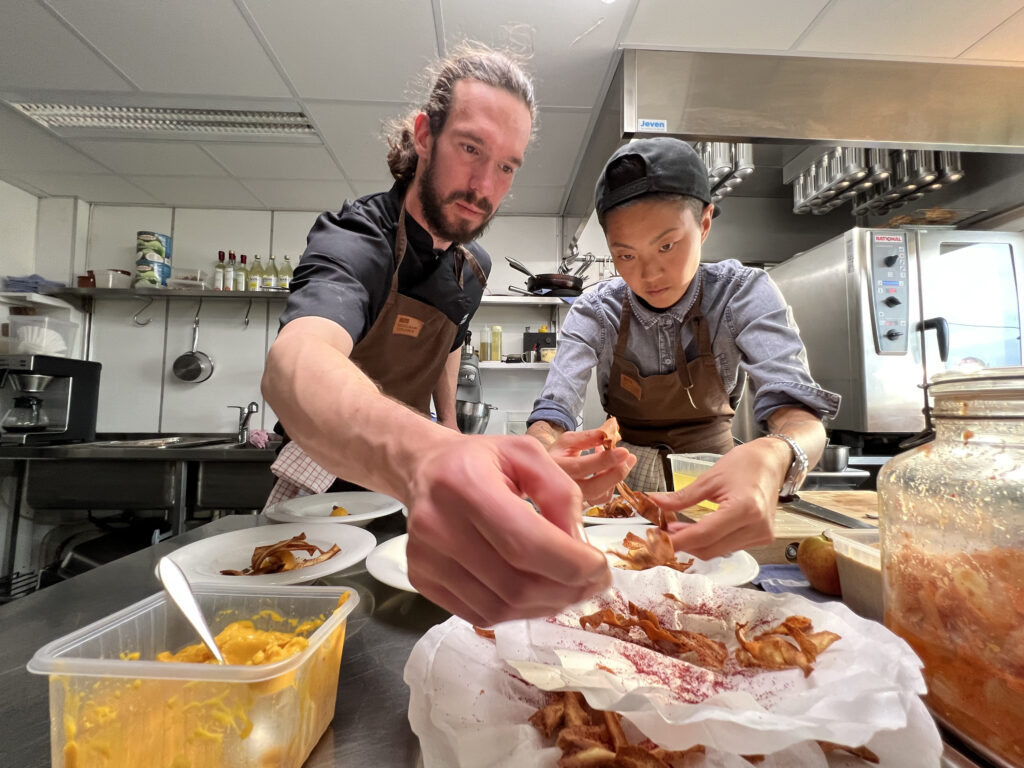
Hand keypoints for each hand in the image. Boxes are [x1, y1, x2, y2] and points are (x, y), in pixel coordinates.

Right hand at [404, 434, 611, 625]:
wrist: (427, 469)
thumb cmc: (482, 460)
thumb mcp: (528, 455)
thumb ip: (561, 493)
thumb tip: (580, 547)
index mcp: (466, 483)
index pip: (525, 543)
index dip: (572, 564)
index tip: (601, 567)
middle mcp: (437, 525)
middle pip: (515, 584)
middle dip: (567, 590)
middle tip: (593, 581)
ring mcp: (425, 558)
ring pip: (501, 607)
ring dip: (546, 605)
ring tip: (568, 587)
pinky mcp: (422, 580)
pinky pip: (482, 614)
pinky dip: (519, 611)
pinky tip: (535, 592)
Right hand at [546, 428, 635, 504]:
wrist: (546, 475)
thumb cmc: (557, 456)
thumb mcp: (567, 441)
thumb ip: (587, 437)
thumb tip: (607, 433)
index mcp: (557, 467)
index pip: (583, 466)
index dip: (605, 460)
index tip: (623, 451)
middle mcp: (564, 487)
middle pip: (595, 486)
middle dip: (616, 472)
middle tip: (629, 458)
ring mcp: (574, 498)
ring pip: (601, 494)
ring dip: (616, 477)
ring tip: (623, 460)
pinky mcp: (584, 504)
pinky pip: (602, 498)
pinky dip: (612, 484)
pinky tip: (612, 469)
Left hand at [646, 440, 787, 559]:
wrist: (772, 463)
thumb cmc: (744, 464)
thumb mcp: (709, 478)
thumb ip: (682, 497)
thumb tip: (655, 503)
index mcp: (745, 508)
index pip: (704, 534)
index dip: (679, 540)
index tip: (658, 540)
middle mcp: (756, 527)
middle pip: (711, 548)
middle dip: (685, 544)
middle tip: (664, 533)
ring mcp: (761, 535)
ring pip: (719, 551)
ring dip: (696, 545)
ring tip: (679, 531)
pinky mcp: (762, 538)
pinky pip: (729, 547)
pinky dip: (711, 542)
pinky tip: (699, 532)